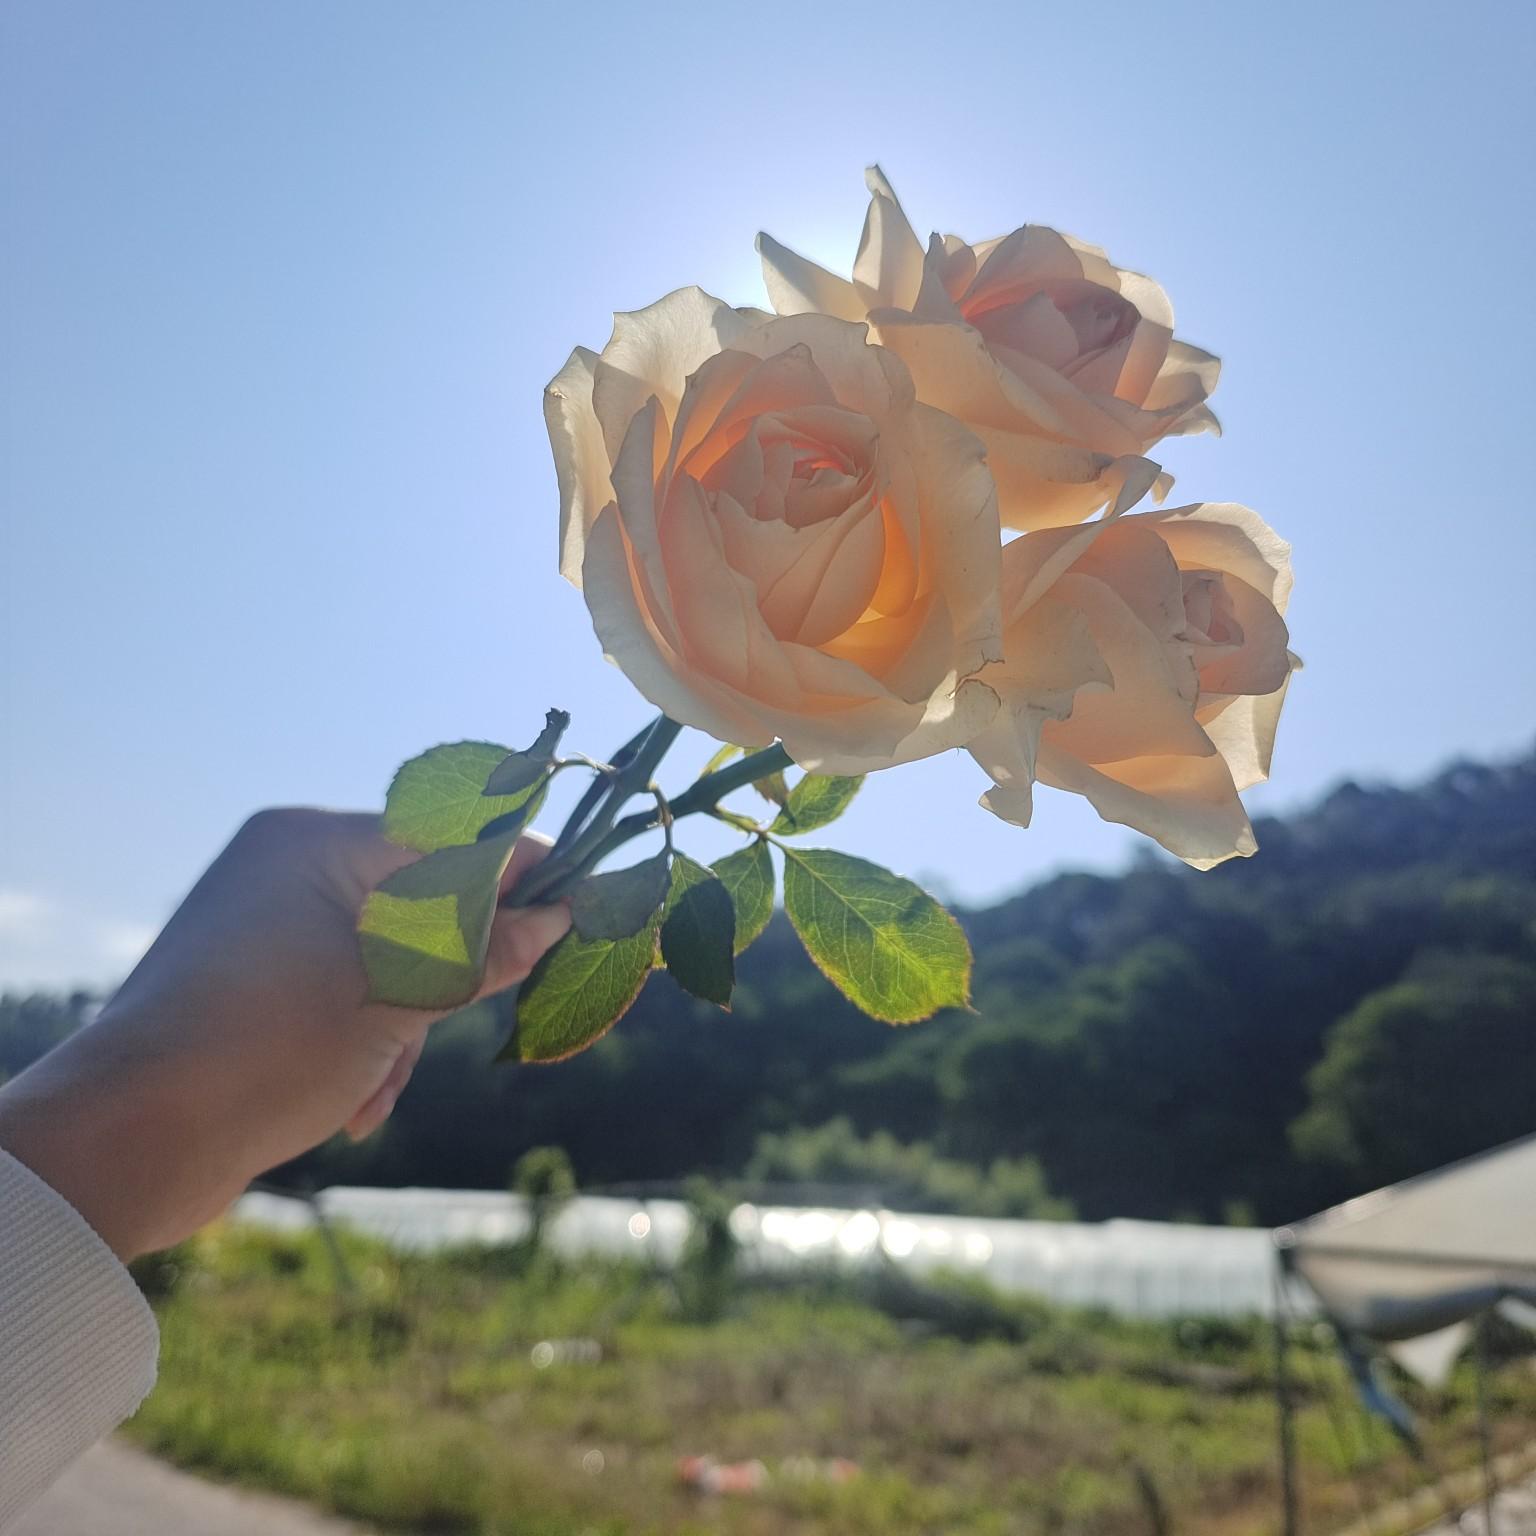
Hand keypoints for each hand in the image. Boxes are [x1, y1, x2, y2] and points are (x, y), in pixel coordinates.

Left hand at [0, 809, 570, 1259]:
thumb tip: (558, 915)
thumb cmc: (266, 1051)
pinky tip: (359, 1103)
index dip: (524, 868)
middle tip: (503, 1004)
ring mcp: (268, 923)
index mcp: (317, 844)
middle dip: (456, 967)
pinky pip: (344, 987)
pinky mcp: (256, 979)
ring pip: (386, 954)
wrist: (128, 1142)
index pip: (449, 834)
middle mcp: (289, 868)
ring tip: (379, 1086)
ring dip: (405, 1021)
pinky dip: (365, 1037)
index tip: (589, 899)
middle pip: (421, 897)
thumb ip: (482, 951)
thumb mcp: (394, 1000)